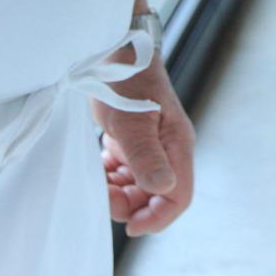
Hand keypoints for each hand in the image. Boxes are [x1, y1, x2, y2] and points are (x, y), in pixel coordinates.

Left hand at [93, 46, 195, 235]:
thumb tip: (163, 190)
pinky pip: (124, 173)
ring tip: (97, 178)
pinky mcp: (133, 141)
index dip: (157, 218)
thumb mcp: (133, 120)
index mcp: (177, 146)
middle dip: (130, 204)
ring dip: (117, 191)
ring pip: (138, 187)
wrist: (116, 48)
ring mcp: (150, 146)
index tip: (130, 227)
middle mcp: (167, 150)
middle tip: (102, 194)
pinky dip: (110, 177)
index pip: (178, 197)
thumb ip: (146, 155)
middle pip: (156, 196)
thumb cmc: (128, 79)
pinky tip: (98, 165)